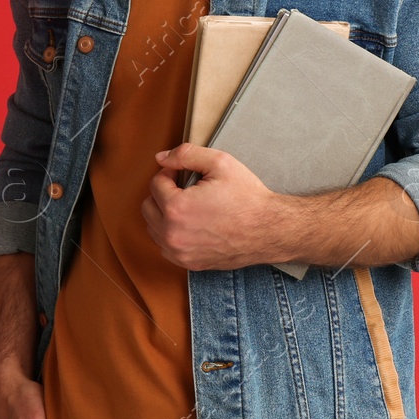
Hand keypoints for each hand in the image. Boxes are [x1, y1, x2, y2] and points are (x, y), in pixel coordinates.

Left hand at [141, 143, 289, 270]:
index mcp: (176, 208)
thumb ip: (186, 155)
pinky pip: (165, 247)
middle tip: (185, 189)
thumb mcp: (220, 163)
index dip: (170, 173)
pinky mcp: (189, 264)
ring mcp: (180, 253)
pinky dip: (172, 234)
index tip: (185, 174)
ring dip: (164, 214)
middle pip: (148, 207)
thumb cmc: (247, 197)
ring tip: (189, 206)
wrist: (269, 230)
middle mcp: (172, 234)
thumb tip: (160, 158)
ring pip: (154, 229)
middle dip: (163, 194)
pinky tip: (191, 225)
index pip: (155, 184)